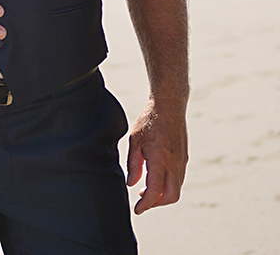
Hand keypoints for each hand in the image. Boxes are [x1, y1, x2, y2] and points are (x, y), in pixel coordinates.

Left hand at [126, 98, 187, 213]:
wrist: (169, 106)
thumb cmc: (149, 121)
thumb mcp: (135, 140)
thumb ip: (133, 164)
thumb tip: (132, 183)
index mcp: (160, 160)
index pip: (154, 191)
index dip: (145, 204)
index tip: (137, 210)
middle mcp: (175, 164)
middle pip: (171, 196)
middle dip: (156, 203)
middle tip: (142, 201)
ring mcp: (182, 161)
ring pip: (177, 188)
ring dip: (163, 194)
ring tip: (146, 191)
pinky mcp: (184, 158)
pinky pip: (179, 179)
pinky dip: (168, 185)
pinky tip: (156, 179)